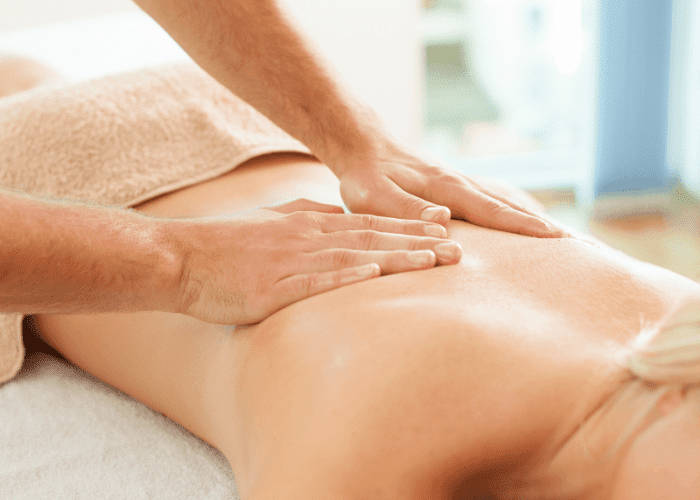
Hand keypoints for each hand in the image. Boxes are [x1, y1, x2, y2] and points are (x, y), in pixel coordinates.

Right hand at [167, 199, 461, 323]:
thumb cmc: (225, 246)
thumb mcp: (271, 223)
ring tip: (435, 261)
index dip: (408, 226)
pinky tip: (376, 274)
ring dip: (398, 257)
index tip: (442, 229)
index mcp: (308, 226)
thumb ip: (305, 218)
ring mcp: (292, 262)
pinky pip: (317, 282)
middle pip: (373, 237)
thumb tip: (332, 215)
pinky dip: (349, 276)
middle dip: (418, 242)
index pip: (368, 224)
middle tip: (458, 248)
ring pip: (355, 256)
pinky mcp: (274, 288)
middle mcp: (308, 238)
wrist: (181, 259)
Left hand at [337, 143, 570, 237]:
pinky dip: (517, 210)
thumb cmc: (367, 178)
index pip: (493, 211)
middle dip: (545, 226)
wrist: (366, 148)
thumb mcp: (374, 197)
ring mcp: (463, 184)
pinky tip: (528, 220)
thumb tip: (445, 220)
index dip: (524, 227)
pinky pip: (495, 199)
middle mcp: (463, 184)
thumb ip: (406, 210)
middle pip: (512, 206)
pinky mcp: (457, 188)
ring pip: (507, 201)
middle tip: (582, 246)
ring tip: (566, 239)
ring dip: (535, 219)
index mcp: (448, 189)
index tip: (558, 240)